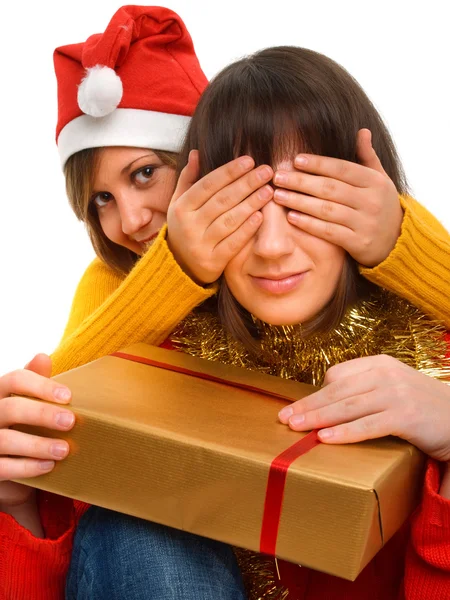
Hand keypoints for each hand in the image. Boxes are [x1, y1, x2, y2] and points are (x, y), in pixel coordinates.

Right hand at [0, 354, 74, 511]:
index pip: (15, 379)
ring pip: (6, 440)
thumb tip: (43, 356)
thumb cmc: (19, 426)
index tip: (68, 396)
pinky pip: (2, 468)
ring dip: (38, 445)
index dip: (41, 386)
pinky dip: (27, 467)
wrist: (4, 466)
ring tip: (64, 450)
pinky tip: (48, 466)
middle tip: (70, 422)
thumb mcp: (25, 404)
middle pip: (11, 408)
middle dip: (42, 414)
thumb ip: (35, 384)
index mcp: (0, 393)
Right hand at [167, 150, 273, 283]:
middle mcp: (189, 225)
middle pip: (222, 200)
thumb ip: (188, 179)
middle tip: (266, 172)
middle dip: (246, 184)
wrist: (177, 266)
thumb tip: (196, 152)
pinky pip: (233, 243)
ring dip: (251, 204)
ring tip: (268, 191)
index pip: (208, 184)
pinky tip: (261, 216)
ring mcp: (200, 245)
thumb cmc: (184, 227)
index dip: (230, 171)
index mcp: (181, 208)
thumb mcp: (179, 203)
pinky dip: (247, 229)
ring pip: (229, 221)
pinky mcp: (213, 262)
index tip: (249, 160)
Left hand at [273, 129, 402, 266]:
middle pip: (330, 188)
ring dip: (299, 202)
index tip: (295, 160)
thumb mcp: (380, 180)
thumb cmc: (381, 205)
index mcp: (375, 182)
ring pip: (327, 210)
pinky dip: (309, 224)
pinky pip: (329, 232)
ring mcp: (365, 223)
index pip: (342, 169)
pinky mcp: (358, 243)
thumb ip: (368, 157)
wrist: (397, 241)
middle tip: (278, 177)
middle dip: (301, 182)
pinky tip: (291, 217)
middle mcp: (371, 201)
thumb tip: (362, 131)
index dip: (318, 164)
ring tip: (278, 195)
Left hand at [278, 354, 449, 462]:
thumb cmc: (422, 405)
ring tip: (296, 427)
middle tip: (284, 418)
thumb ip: (364, 388)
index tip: (296, 407)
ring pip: (347, 407)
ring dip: (317, 418)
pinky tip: (325, 438)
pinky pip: (367, 425)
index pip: (338, 375)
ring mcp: (395, 394)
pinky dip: (344, 432)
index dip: (315, 393)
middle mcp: (385, 374)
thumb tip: (327, 401)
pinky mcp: (405, 415)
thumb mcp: (392, 387)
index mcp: (379, 364)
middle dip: (308, 405)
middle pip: (337, 391)